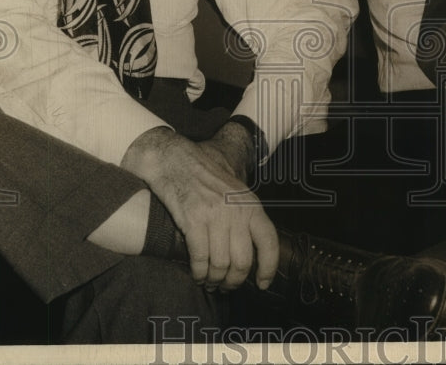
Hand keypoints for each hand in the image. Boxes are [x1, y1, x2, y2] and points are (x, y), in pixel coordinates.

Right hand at [121, 125, 277, 291]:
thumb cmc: (205, 176)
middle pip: (243, 262)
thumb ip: (245, 216)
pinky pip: (200, 258)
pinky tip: (197, 275)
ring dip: (215, 280)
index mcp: (251, 204)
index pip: (269, 242)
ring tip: (210, 282)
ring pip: (221, 264)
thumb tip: (251, 251)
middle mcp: (236, 211)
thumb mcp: (235, 191)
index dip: (268, 268)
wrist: (176, 160)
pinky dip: (199, 273)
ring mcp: (215, 216)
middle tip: (226, 286)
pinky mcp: (193, 220)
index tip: (263, 284)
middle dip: (234, 281)